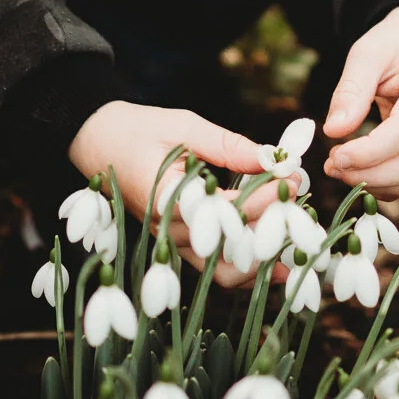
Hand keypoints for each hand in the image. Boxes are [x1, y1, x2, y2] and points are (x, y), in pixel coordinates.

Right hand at [68, 101, 284, 287]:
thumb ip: (228, 145)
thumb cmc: (138, 129)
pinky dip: (245, 262)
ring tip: (297, 247)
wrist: (95, 141)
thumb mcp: (184, 127)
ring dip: (262, 262)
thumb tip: (275, 158)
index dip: (267, 197)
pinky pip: (213, 265)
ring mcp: (170, 244)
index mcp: (166, 199)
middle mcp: (167, 232)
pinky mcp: (175, 245)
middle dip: (271, 235)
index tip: (294, 178)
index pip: (227, 210)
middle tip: (303, 213)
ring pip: (223, 272)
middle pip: (229, 252)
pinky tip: (275, 254)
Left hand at [321, 4, 398, 196]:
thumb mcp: (368, 53)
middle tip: (330, 165)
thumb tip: (334, 131)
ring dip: (371, 182)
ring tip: (337, 167)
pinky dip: (381, 182)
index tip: (335, 157)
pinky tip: (355, 170)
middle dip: (366, 173)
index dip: (369, 153)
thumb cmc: (396, 44)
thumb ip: (351, 90)